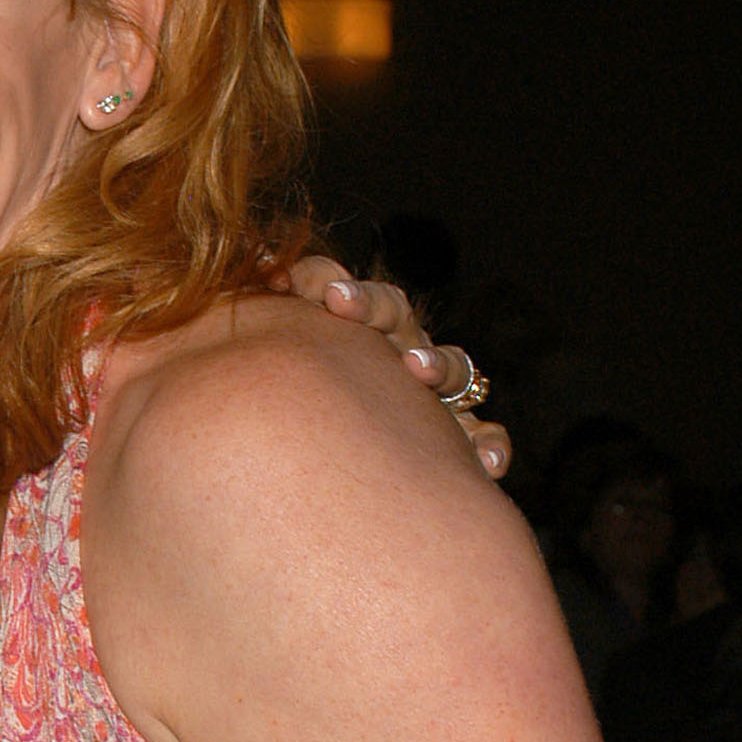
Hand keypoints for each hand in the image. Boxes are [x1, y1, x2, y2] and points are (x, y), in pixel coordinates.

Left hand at [281, 257, 511, 481]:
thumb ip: (268, 315)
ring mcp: (436, 395)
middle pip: (394, 313)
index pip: (339, 291)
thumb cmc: (298, 422)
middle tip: (339, 303)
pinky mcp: (464, 442)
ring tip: (416, 369)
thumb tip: (251, 249)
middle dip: (370, 304)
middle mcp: (399, 351)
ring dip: (436, 362)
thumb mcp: (279, 369)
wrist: (342, 491)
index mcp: (352, 334)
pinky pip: (486, 438)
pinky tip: (485, 463)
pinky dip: (490, 446)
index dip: (315, 278)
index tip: (282, 279)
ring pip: (450, 367)